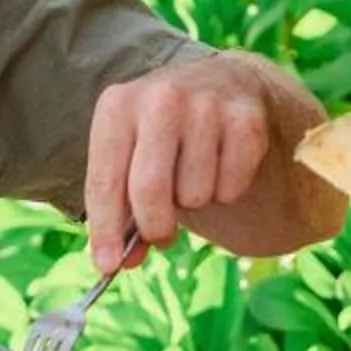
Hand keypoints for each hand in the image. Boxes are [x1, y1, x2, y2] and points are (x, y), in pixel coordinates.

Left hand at [84, 56, 278, 272]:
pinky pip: (230, 189)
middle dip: (154, 227)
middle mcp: (161, 97)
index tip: (107, 265)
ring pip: (195, 194)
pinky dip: (224, 192)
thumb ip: (122, 208)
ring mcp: (206, 105)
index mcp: (118, 105)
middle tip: (160, 234)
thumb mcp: (130, 156)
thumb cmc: (162, 134)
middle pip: (150, 191)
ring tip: (192, 174)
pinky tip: (219, 164)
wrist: (222, 84)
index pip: (105, 180)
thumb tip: (120, 262)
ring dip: (193, 200)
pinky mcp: (246, 120)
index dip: (105, 230)